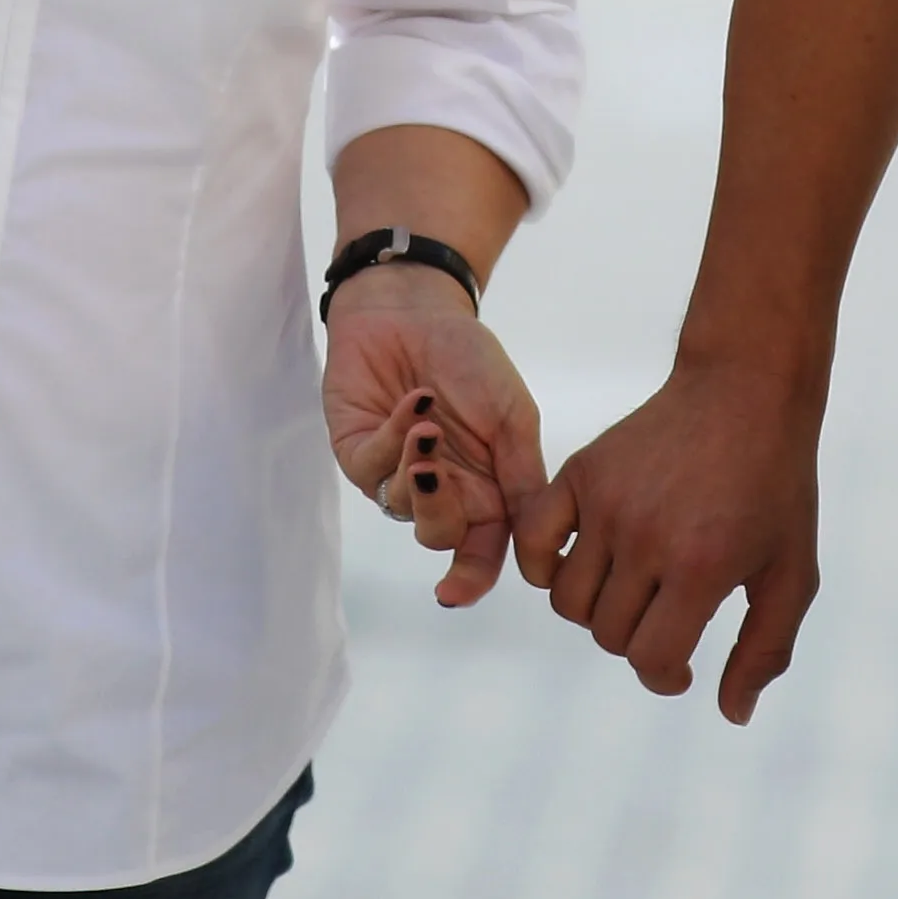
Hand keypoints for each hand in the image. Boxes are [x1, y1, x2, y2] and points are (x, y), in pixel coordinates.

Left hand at [321, 265, 546, 607]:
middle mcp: (441, 491)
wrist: (417, 306)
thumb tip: (539, 551)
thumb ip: (524, 481)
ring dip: (416, 469)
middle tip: (440, 471)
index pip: (481, 553)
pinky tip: (415, 402)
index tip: (453, 593)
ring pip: (402, 506)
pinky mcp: (357, 451)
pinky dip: (395, 437)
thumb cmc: (472, 359)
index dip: (469, 580)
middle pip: (440, 535)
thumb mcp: (514, 416)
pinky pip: (371, 469)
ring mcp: (396, 473)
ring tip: (429, 422)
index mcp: (486, 491)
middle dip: (440, 512)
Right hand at [521, 362, 820, 724]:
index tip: (682, 667)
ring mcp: (607, 502)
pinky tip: (575, 565)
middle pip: (608, 634)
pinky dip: (541, 565)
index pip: (650, 659)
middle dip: (638, 640)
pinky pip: (533, 539)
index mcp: (699, 567)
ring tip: (632, 591)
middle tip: (666, 616)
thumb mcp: (793, 572)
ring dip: (597, 611)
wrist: (744, 390)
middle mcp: (645, 536)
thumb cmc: (776, 485)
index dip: (666, 677)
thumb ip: (766, 650)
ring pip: (568, 600)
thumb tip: (732, 714)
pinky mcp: (583, 472)